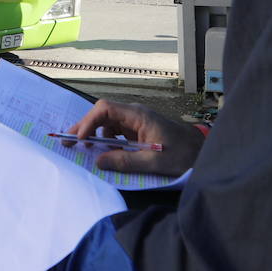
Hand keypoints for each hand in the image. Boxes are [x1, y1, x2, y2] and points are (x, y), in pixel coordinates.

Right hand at [63, 99, 204, 176]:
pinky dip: (105, 140)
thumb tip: (98, 161)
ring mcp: (136, 122)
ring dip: (93, 133)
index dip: (89, 122)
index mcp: (138, 115)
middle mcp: (135, 114)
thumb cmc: (183, 154)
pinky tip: (101, 151)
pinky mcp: (139, 131)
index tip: (80, 138)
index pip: (106, 109)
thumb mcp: (154, 161)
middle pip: (103, 114)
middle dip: (85, 126)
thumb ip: (126, 161)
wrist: (203, 153)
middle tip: (67, 141)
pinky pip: (116, 132)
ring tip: (81, 147)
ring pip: (108, 122)